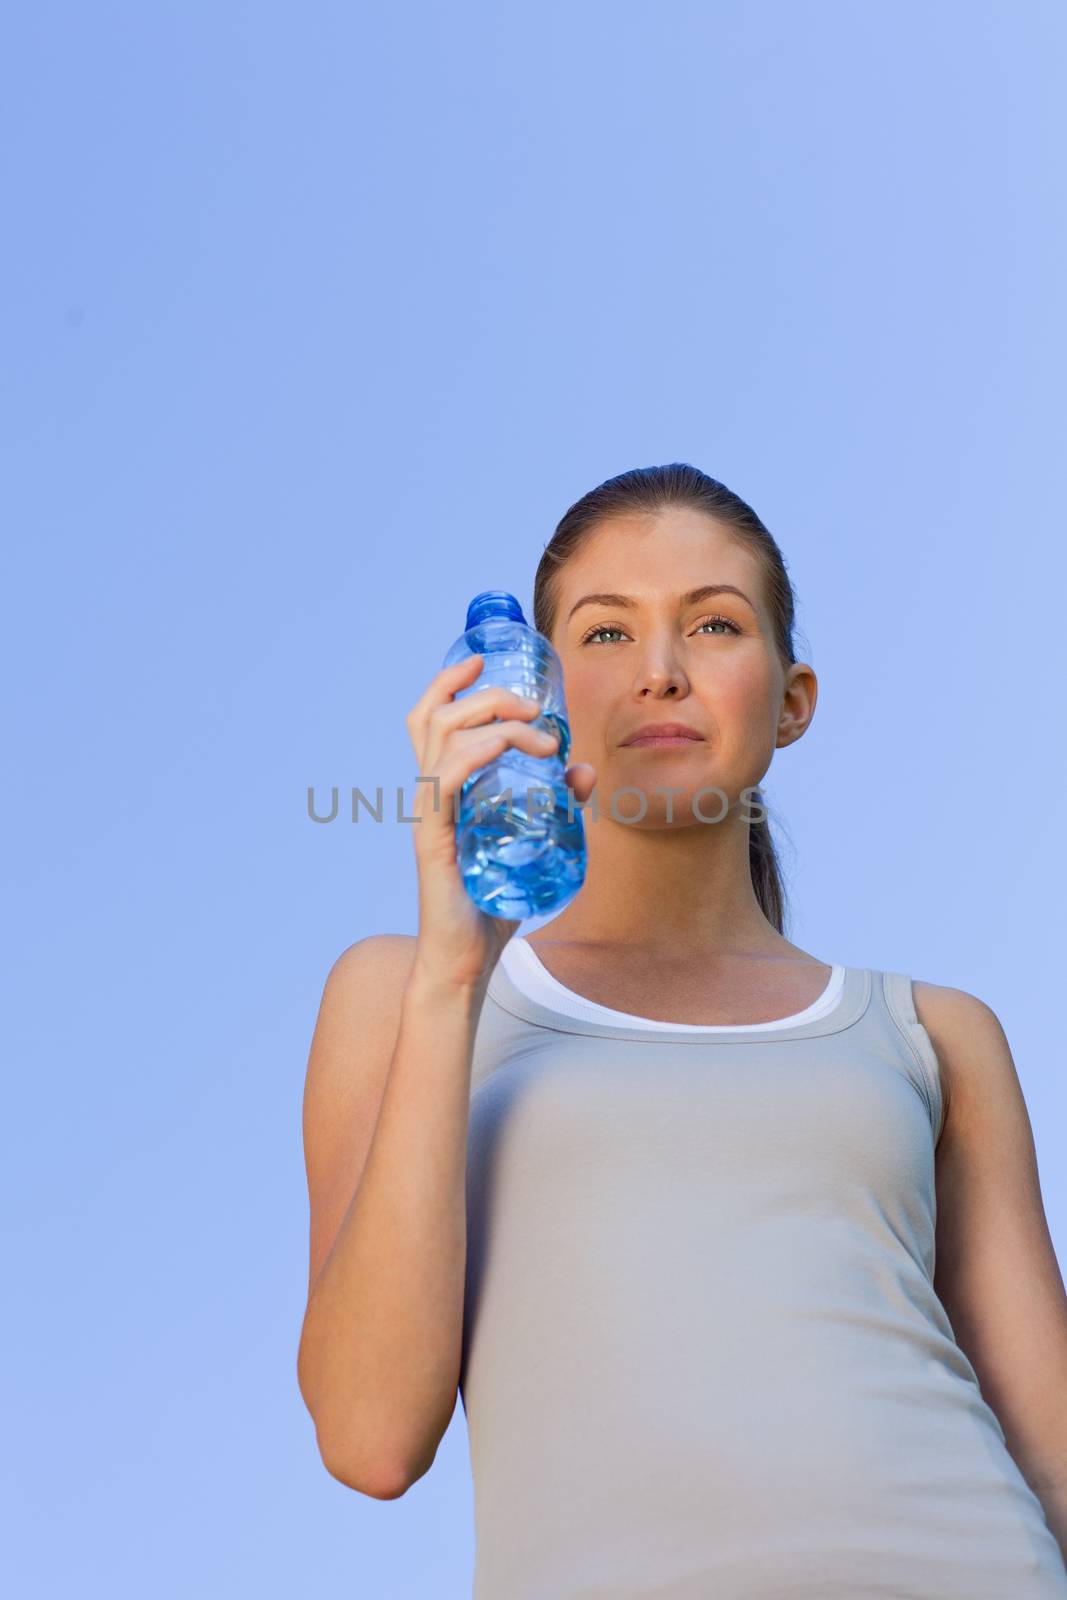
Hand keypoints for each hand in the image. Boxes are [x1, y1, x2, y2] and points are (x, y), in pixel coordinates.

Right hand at [404, 653, 594, 990]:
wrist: (465, 962)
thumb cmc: (490, 905)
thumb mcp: (535, 845)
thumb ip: (558, 808)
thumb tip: (584, 770)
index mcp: (445, 789)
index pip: (429, 719)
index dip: (448, 681)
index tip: (482, 660)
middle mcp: (431, 794)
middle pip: (435, 716)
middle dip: (487, 695)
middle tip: (535, 708)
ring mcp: (430, 814)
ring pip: (441, 737)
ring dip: (493, 720)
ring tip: (540, 736)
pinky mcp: (435, 838)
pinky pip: (446, 779)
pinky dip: (477, 753)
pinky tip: (509, 752)